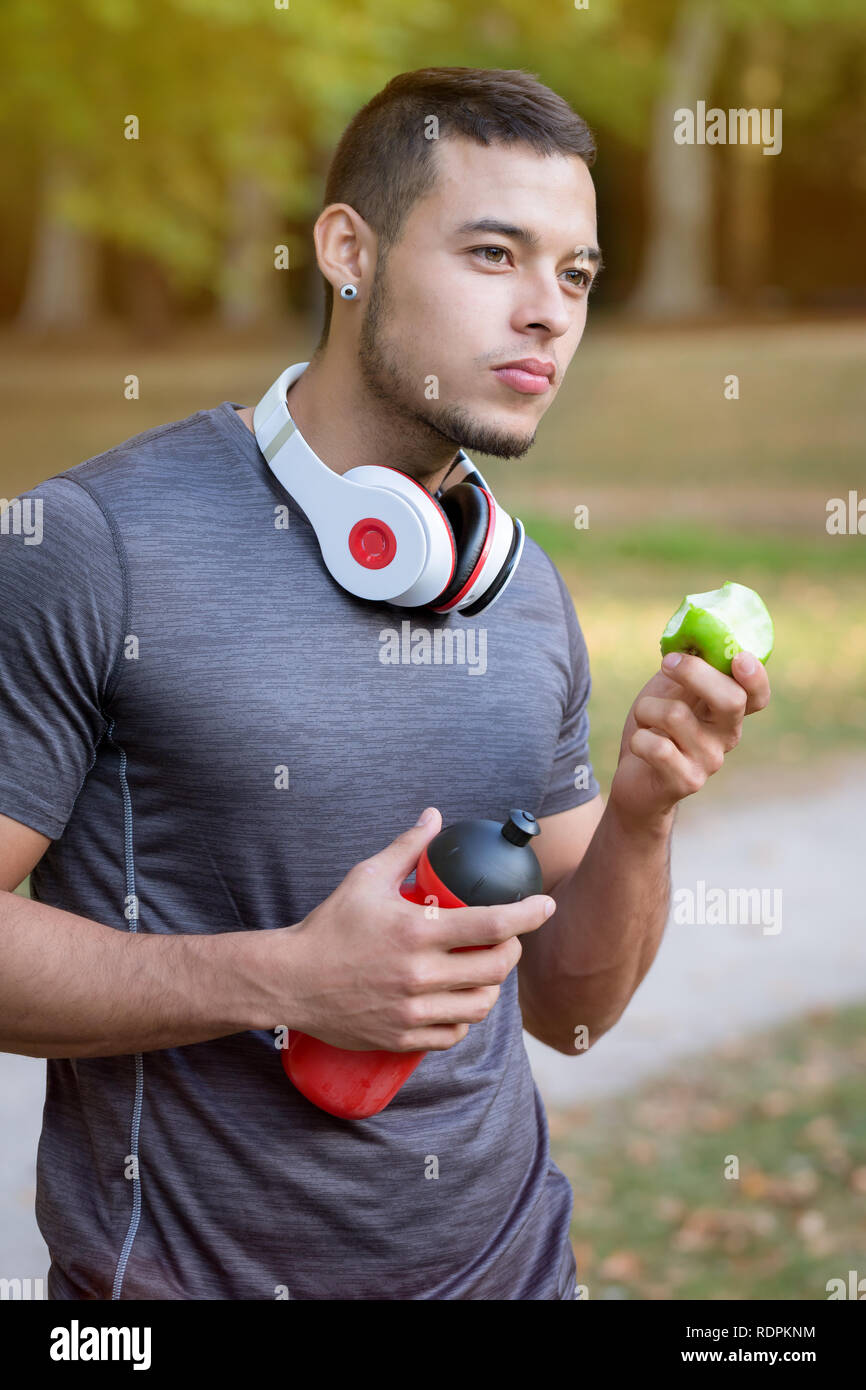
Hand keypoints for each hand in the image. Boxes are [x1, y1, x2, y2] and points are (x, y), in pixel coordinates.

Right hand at [270, 809, 554, 1051]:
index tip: (545, 905)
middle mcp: (419, 975)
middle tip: (509, 940)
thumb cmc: (329, 925)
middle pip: (496, 968)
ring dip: (493, 987)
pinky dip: (465, 1018)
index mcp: (416, 932)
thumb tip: (434, 817)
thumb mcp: (366, 878)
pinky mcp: (402, 1038)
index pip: (493, 924)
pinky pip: (454, 1035)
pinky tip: (460, 1002)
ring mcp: (411, 1011)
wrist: (290, 979)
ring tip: (486, 970)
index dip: (529, 914)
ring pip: (480, 1005)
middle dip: (513, 951)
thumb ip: (406, 848)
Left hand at [610, 650, 770, 829]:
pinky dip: (639, 739)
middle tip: (668, 663)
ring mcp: (709, 761)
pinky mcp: (686, 781)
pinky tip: (641, 746)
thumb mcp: (671, 691)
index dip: (755, 677)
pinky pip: (657, 747)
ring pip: (676, 715)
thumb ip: (688, 669)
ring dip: (647, 708)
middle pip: (730, 699)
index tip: (739, 657)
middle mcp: (726, 736)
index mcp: (728, 711)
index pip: (757, 695)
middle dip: (695, 672)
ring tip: (644, 718)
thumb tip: (693, 631)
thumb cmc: (655, 728)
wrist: (635, 781)